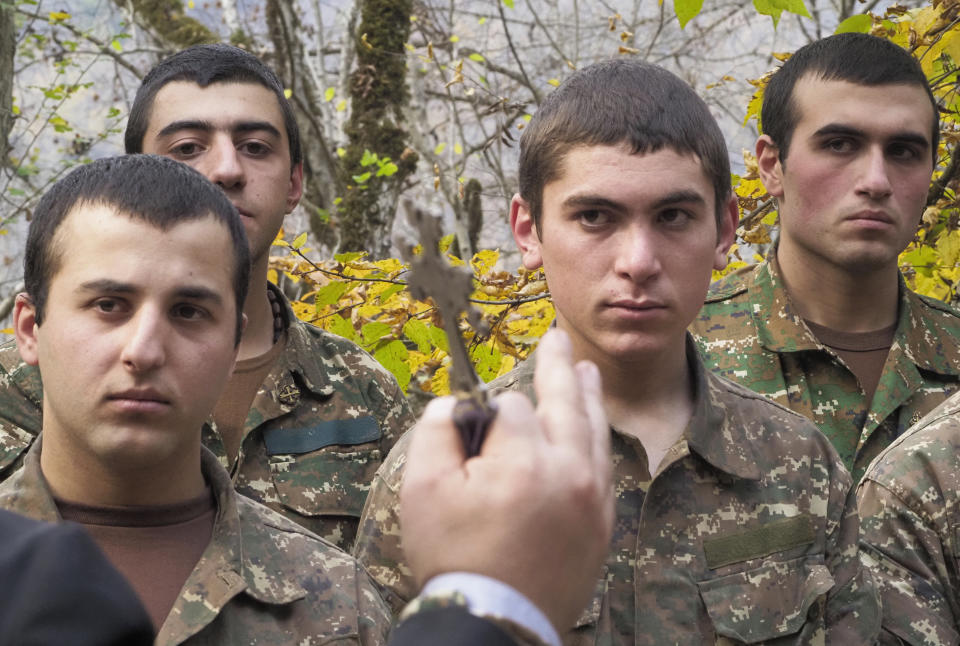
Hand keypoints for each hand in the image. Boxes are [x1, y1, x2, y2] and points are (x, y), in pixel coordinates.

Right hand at [400, 328, 613, 632]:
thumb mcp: (423, 490)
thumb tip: (455, 402)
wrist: (497, 622)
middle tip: (557, 337)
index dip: (488, 413)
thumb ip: (437, 431)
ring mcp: (593, 499)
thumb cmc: (454, 557)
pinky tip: (591, 431)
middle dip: (557, 367)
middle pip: (566, 404)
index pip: (512, 408)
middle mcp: (569, 472)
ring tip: (585, 370)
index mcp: (524, 461)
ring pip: (593, 433)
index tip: (473, 429)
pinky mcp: (602, 525)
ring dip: (587, 397)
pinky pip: (604, 468)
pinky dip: (596, 441)